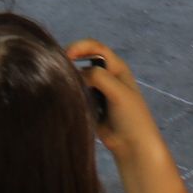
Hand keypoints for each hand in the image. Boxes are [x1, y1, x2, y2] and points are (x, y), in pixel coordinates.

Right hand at [65, 40, 169, 165]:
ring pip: (78, 77)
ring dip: (70, 79)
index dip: (79, 47)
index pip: (95, 47)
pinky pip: (76, 93)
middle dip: (71, 62)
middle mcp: (106, 76)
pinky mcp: (90, 105)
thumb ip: (98, 76)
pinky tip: (65, 98)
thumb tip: (76, 73)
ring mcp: (97, 91)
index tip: (66, 56)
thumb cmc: (131, 116)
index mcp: (116, 67)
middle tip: (59, 71)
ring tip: (61, 86)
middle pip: (83, 60)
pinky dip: (70, 93)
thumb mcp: (118, 91)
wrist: (133, 145)